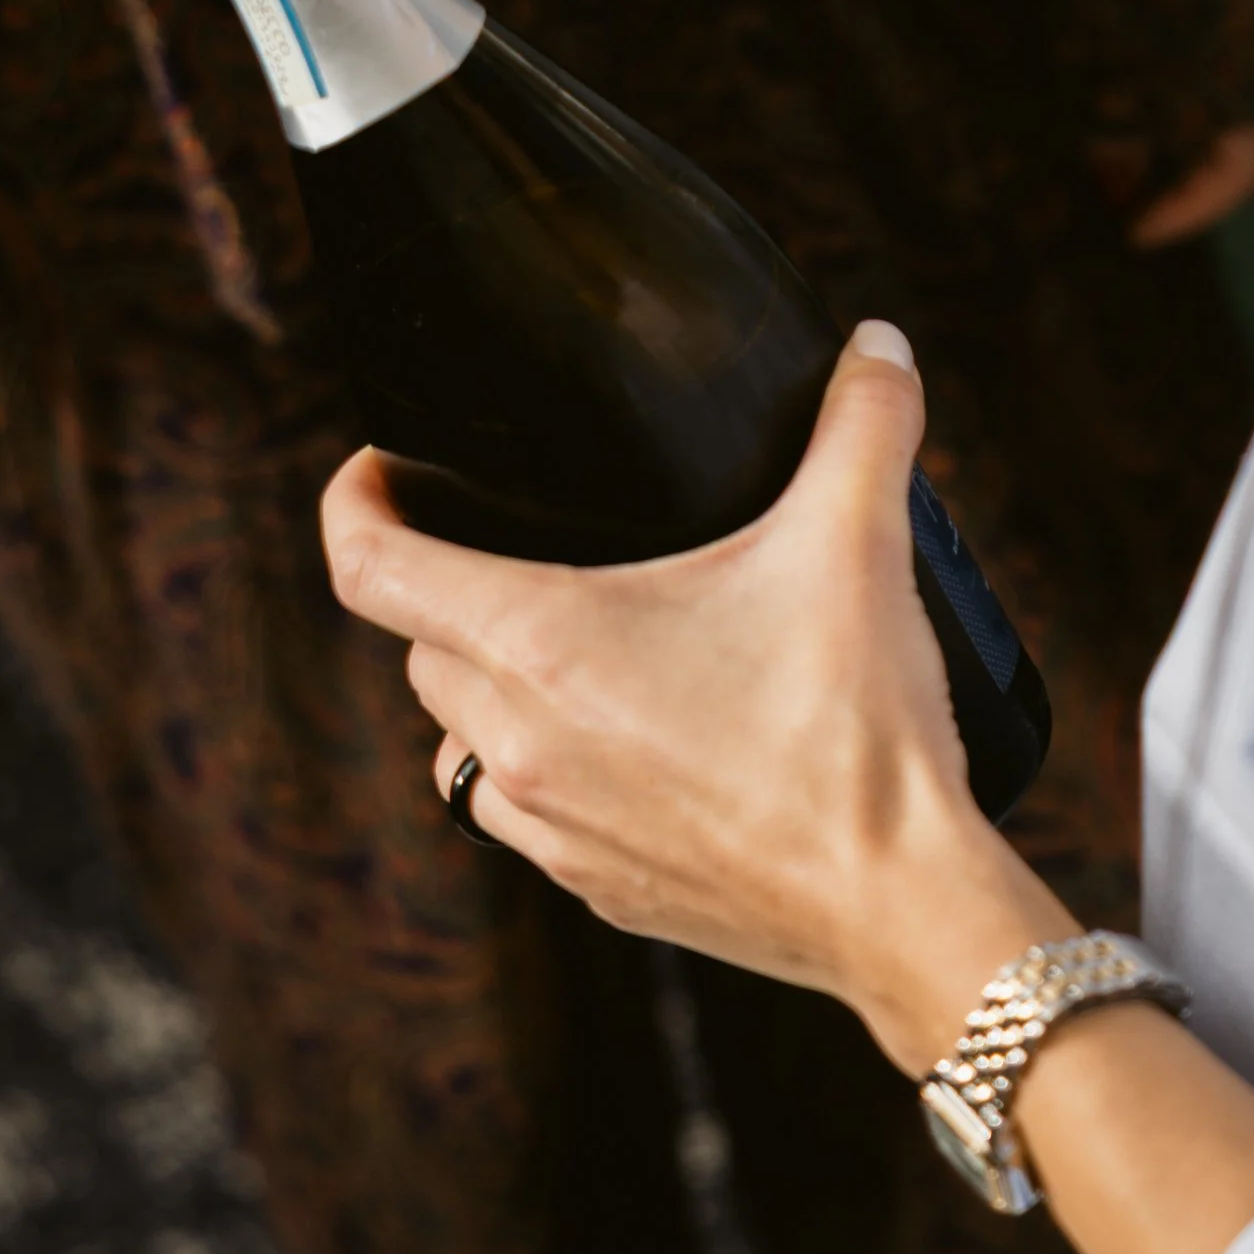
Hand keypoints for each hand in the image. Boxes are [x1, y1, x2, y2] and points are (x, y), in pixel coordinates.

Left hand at [320, 327, 1063, 1074]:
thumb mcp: (859, 542)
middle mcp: (521, 743)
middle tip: (504, 530)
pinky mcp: (600, 890)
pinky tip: (624, 737)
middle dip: (443, 580)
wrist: (901, 909)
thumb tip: (877, 344)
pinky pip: (523, 815)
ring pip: (458, 742)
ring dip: (485, 685)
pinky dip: (542, 766)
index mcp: (543, 644)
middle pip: (418, 645)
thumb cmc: (857, 731)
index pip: (369, 568)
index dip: (353, 500)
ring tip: (561, 636)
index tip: (380, 465)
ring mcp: (554, 830)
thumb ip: (865, 420)